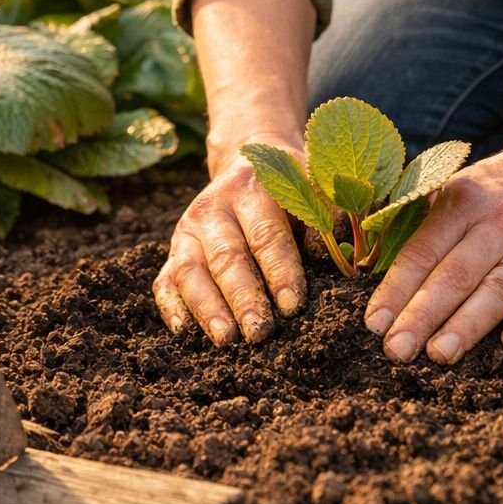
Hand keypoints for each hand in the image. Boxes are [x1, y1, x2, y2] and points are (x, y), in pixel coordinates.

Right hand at [154, 133, 308, 344]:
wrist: (247, 164)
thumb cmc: (291, 188)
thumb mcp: (312, 189)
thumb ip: (327, 217)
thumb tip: (338, 255)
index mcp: (252, 188)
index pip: (266, 235)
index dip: (280, 271)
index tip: (292, 306)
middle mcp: (213, 207)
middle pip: (226, 257)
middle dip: (243, 298)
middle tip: (259, 332)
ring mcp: (187, 230)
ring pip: (189, 270)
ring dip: (207, 308)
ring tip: (225, 340)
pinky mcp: (173, 249)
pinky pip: (164, 280)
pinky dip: (171, 306)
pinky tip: (184, 331)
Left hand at [364, 136, 502, 362]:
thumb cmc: (493, 190)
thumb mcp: (454, 187)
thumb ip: (415, 218)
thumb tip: (364, 254)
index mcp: (464, 201)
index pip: (423, 251)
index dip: (396, 289)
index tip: (375, 323)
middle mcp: (502, 221)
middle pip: (456, 275)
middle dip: (423, 315)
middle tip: (396, 349)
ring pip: (499, 290)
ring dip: (468, 325)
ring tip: (439, 354)